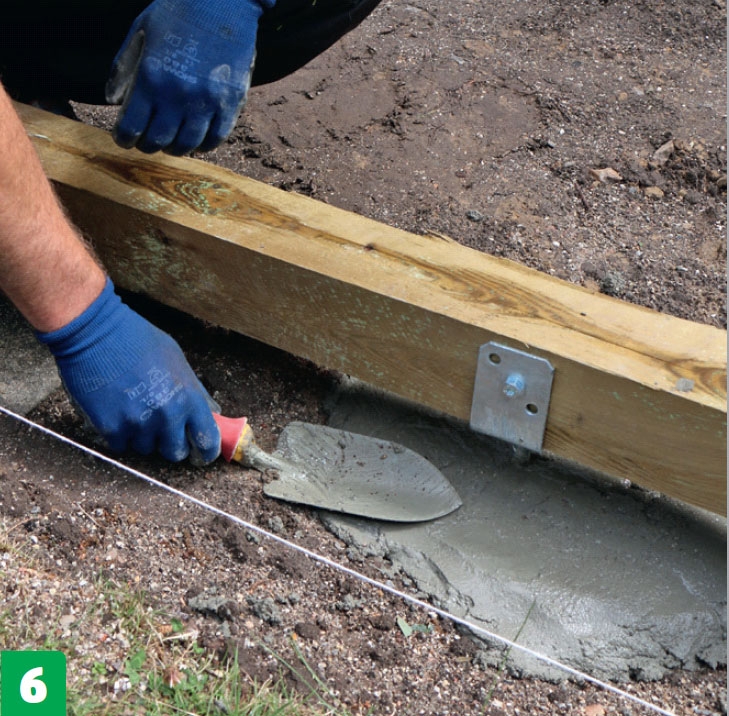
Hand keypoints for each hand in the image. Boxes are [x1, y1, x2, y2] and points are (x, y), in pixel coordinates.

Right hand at [37, 279, 220, 463]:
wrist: (95, 332)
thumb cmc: (138, 341)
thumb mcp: (177, 361)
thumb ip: (195, 391)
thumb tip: (212, 413)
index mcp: (188, 398)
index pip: (207, 441)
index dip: (206, 451)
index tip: (201, 453)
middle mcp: (166, 415)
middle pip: (175, 452)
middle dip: (170, 443)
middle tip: (160, 426)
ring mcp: (138, 423)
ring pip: (145, 448)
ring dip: (142, 435)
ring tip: (132, 406)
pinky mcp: (110, 428)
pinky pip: (120, 444)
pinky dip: (119, 433)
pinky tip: (116, 408)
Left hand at [106, 0, 273, 154]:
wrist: (222, 0)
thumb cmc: (178, 12)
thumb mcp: (141, 32)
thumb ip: (123, 67)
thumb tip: (112, 100)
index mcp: (151, 77)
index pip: (131, 126)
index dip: (124, 138)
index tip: (124, 140)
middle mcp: (178, 95)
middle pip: (159, 140)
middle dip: (148, 145)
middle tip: (146, 142)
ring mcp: (207, 101)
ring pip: (188, 144)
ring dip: (176, 148)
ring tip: (172, 143)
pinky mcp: (231, 102)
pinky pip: (217, 137)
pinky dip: (205, 144)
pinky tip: (197, 140)